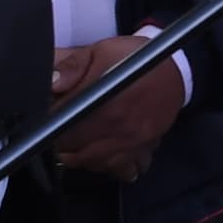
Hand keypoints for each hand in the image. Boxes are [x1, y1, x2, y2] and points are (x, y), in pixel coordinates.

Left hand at [50, 32, 187, 179]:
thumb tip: (51, 82)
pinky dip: (111, 169)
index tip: (47, 117)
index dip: (47, 124)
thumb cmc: (134, 58)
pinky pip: (123, 171)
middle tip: (58, 132)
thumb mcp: (100, 51)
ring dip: (81, 159)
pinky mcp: (143, 149)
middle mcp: (116, 127)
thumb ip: (72, 65)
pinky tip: (103, 158)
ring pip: (96, 165)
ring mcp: (131, 142)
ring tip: (75, 146)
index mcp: (101, 102)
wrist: (175, 69)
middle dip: (61, 145)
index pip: (61, 126)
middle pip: (75, 152)